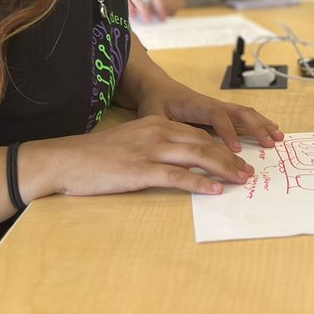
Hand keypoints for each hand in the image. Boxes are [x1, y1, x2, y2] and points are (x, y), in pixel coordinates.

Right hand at [23, 116, 254, 197]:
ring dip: (224, 169)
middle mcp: (157, 132)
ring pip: (197, 157)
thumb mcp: (131, 141)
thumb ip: (154, 145)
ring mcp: (149, 150)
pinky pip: (177, 177)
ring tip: (241, 180)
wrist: (64, 160)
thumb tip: (178, 160)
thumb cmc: (95, 156)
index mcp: (156, 124)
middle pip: (204, 143)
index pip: (198, 134)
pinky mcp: (140, 170)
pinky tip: (215, 190)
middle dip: (231, 158)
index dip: (222, 147)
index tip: (239, 159)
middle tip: (249, 172)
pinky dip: (200, 183)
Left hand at [137, 82, 283, 152]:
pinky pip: (243, 115)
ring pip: (245, 113)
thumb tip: (170, 144)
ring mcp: (218, 107)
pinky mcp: (221, 112)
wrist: (158, 88)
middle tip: (269, 144)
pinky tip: (271, 130)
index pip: (217, 117)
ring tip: (278, 137)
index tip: (236, 150)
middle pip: (239, 112)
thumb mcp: (152, 115)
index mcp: (196, 105)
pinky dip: (259, 122)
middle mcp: (212, 104)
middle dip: (256, 127)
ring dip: (262, 124)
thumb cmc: (155, 102)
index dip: (228, 132)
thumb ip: (161, 128)